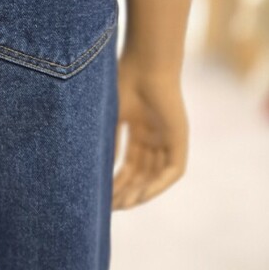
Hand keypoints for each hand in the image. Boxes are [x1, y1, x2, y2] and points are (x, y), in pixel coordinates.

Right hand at [112, 50, 188, 209]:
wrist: (145, 63)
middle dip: (125, 191)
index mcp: (137, 128)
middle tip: (109, 206)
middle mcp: (154, 136)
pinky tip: (141, 196)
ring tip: (122, 205)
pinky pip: (172, 170)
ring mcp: (167, 138)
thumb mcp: (108, 117)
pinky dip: (158, 185)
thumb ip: (104, 142)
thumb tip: (88, 169)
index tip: (100, 195)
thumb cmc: (121, 82)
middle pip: (141, 172)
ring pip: (155, 175)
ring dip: (139, 192)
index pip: (129, 163)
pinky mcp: (180, 138)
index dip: (115, 181)